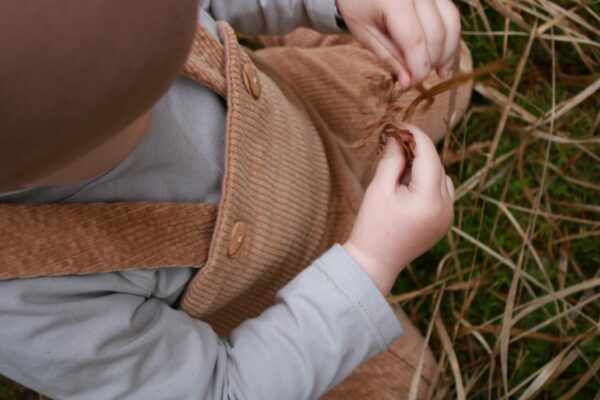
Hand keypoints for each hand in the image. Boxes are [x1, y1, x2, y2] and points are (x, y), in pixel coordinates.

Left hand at [336, 0, 460, 88]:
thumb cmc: (358, 6)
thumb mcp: (365, 34)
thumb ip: (389, 57)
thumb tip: (409, 82)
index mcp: (393, 0)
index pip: (414, 40)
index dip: (418, 67)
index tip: (414, 84)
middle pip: (437, 34)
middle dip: (431, 61)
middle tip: (419, 78)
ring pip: (451, 24)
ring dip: (447, 51)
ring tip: (439, 71)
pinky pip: (451, 16)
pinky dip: (450, 37)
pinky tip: (443, 56)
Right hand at [343, 124, 454, 294]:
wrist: (374, 263)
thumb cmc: (372, 226)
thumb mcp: (379, 189)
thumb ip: (392, 160)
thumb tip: (398, 137)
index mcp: (429, 200)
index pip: (429, 156)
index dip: (416, 136)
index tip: (400, 124)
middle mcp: (446, 208)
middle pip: (437, 166)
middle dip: (418, 151)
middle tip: (395, 141)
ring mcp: (448, 217)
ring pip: (442, 178)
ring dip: (424, 167)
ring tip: (400, 168)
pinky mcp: (444, 222)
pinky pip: (442, 192)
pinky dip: (428, 182)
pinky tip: (408, 185)